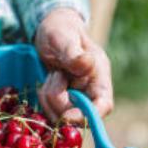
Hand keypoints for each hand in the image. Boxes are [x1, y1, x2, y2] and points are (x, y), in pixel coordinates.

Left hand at [34, 7, 113, 123]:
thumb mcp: (63, 38)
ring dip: (49, 99)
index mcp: (99, 76)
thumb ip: (73, 54)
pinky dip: (44, 101)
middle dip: (59, 102)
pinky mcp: (63, 102)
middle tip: (54, 75)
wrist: (50, 31)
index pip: (103, 106)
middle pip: (78, 115)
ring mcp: (76, 99)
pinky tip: (46, 84)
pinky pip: (51, 113)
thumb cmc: (61, 31)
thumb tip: (87, 64)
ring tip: (51, 76)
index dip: (87, 115)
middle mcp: (90, 91)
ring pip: (61, 116)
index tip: (67, 115)